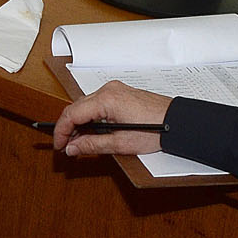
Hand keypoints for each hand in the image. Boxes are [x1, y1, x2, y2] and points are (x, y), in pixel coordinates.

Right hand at [51, 81, 172, 157]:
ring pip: (85, 105)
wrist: (178, 122)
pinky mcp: (120, 93)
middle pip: (76, 108)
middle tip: (68, 146)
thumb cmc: (157, 130)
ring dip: (79, 123)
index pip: (72, 114)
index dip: (61, 131)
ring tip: (81, 142)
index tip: (60, 145)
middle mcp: (108, 90)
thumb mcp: (120, 143)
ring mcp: (114, 89)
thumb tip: (73, 148)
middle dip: (68, 128)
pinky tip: (93, 131)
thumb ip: (92, 145)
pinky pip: (96, 103)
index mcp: (106, 100)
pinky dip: (90, 117)